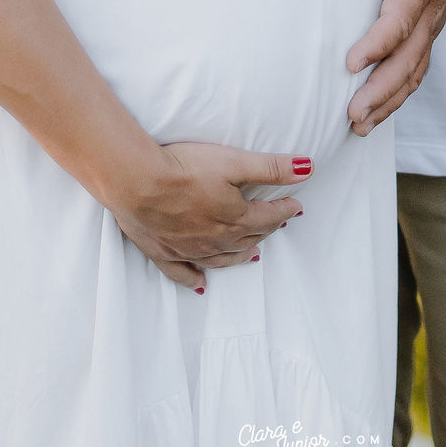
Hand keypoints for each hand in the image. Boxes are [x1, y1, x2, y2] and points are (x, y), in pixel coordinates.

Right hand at [110, 141, 311, 289]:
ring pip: (222, 258)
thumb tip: (307, 168)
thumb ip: (271, 168)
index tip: (296, 205)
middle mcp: (216, 240)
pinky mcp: (163, 252)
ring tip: (253, 254)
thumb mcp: (234, 161)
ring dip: (240, 254)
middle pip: (248, 238)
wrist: (138, 182)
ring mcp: (189, 250)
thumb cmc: (185, 167)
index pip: (268, 217)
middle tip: (277, 223)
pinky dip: (194, 279)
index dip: (285, 210)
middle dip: (266, 230)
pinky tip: (200, 285)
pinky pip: (183, 273)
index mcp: (235, 218)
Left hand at [333, 0, 445, 138]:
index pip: (400, 17)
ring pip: (414, 71)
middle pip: (409, 58)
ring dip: (389, 101)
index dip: (378, 43)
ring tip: (359, 125)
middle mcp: (430, 7)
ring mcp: (432, 22)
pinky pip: (415, 69)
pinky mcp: (426, 30)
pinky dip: (397, 95)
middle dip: (382, 89)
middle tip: (352, 113)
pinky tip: (375, 113)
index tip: (350, 62)